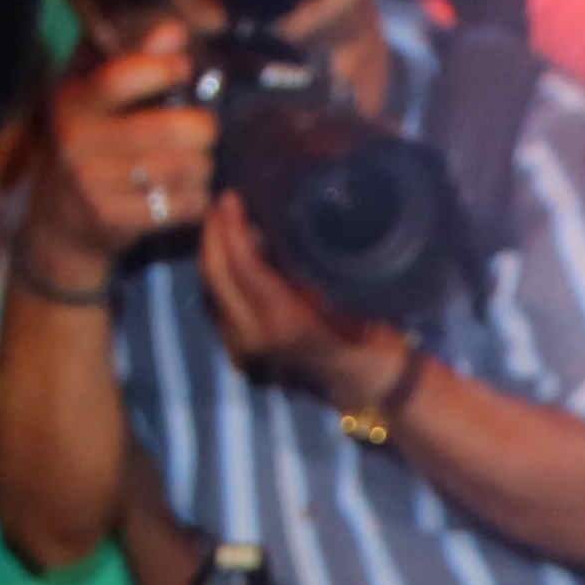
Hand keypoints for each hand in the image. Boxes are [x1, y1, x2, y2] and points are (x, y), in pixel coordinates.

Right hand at [31, 27, 214, 269]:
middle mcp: (78, 138)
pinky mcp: (114, 217)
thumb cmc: (94, 144)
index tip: (184, 68)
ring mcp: (93, 181)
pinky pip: (184, 204)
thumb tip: (176, 29)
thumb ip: (138, 61)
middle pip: (172, 130)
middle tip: (203, 131)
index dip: (164, 69)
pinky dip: (197, 198)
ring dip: (203, 166)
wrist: (63, 216)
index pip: (123, 75)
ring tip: (194, 163)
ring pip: (185, 168)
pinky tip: (185, 192)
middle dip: (202, 129)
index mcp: (75, 100)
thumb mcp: (101, 99)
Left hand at [197, 191, 404, 408]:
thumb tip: (272, 234)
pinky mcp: (240, 353)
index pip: (245, 266)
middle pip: (216, 275)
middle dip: (214, 233)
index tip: (232, 197)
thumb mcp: (354, 301)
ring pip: (210, 289)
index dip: (232, 227)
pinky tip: (233, 258)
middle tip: (222, 203)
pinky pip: (217, 306)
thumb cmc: (374, 340)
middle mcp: (258, 337)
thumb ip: (310, 274)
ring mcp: (245, 349)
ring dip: (214, 253)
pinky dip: (221, 277)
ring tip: (226, 224)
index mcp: (290, 323)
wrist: (370, 387)